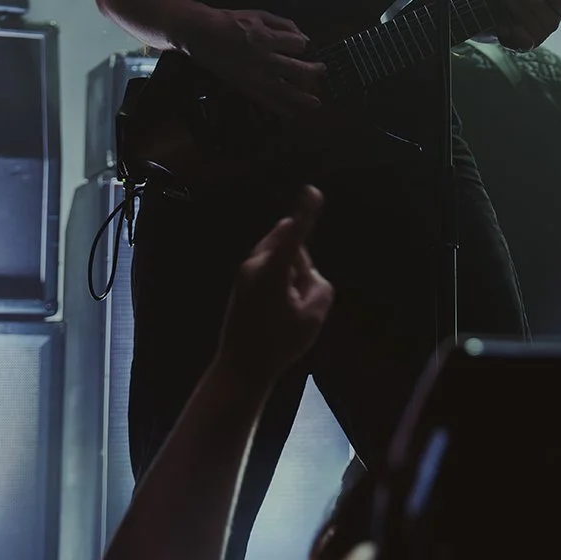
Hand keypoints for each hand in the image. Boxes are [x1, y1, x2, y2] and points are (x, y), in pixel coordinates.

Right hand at [187, 7, 326, 115]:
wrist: (203, 34)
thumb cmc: (232, 21)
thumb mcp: (259, 15)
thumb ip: (283, 24)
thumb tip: (304, 37)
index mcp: (266, 38)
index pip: (296, 45)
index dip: (302, 44)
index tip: (301, 45)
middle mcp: (263, 59)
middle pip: (296, 69)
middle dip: (312, 71)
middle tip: (322, 70)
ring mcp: (254, 75)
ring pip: (284, 90)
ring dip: (302, 97)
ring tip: (316, 103)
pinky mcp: (245, 86)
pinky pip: (266, 100)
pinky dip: (280, 108)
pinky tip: (291, 113)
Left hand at [218, 187, 332, 380]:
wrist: (241, 368)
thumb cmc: (279, 344)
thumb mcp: (313, 317)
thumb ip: (319, 285)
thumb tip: (308, 273)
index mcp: (272, 270)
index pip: (295, 234)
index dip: (306, 213)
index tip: (312, 191)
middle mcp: (255, 264)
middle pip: (290, 242)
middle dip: (301, 259)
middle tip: (299, 297)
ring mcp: (245, 272)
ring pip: (281, 255)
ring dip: (290, 271)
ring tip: (286, 310)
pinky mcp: (242, 282)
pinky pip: (270, 267)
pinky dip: (280, 279)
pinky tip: (277, 311)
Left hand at [494, 0, 560, 49]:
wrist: (499, 15)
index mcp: (559, 4)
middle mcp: (553, 21)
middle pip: (539, 5)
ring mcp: (540, 35)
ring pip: (527, 19)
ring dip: (509, 3)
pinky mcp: (524, 46)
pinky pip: (521, 40)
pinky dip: (508, 28)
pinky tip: (500, 20)